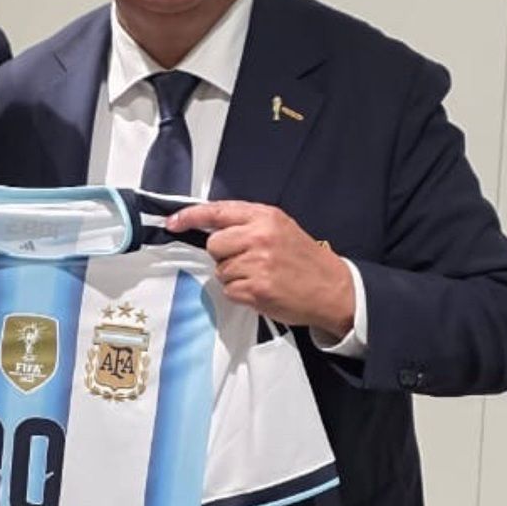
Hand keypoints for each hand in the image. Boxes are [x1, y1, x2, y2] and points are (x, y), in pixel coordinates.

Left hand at [166, 200, 354, 336]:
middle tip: (249, 260)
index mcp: (264, 216)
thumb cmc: (303, 258)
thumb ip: (247, 223)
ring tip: (260, 276)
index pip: (216, 212)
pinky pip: (229, 290)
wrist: (334, 288)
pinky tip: (261, 290)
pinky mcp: (257, 289)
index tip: (172, 222)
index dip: (189, 216)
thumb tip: (209, 227)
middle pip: (214, 245)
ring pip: (220, 270)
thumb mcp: (280, 227)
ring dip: (234, 276)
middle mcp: (259, 237)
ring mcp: (257, 263)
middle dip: (224, 255)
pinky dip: (240, 293)